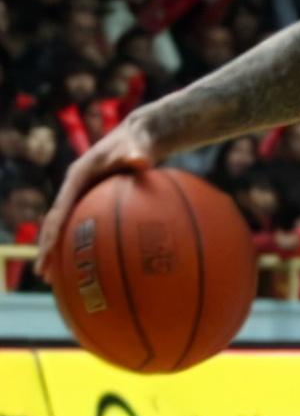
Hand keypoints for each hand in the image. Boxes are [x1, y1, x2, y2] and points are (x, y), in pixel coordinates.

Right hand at [37, 117, 155, 279]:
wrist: (139, 136)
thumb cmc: (137, 141)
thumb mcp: (136, 146)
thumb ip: (135, 155)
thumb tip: (141, 160)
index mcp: (77, 177)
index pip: (60, 208)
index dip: (53, 231)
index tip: (48, 252)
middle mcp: (74, 188)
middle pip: (55, 222)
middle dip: (47, 249)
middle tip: (44, 274)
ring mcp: (81, 195)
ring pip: (65, 227)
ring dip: (58, 251)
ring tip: (55, 279)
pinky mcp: (92, 200)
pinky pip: (83, 225)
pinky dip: (80, 243)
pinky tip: (90, 265)